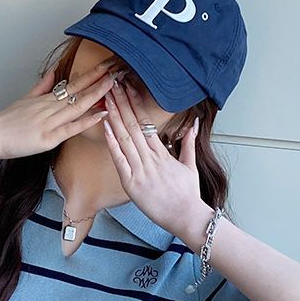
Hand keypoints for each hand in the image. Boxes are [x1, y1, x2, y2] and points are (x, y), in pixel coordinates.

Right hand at [0, 60, 123, 160]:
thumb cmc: (5, 122)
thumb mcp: (24, 99)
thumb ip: (41, 86)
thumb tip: (52, 73)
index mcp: (46, 100)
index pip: (73, 84)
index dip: (92, 75)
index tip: (107, 66)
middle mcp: (49, 107)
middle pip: (79, 91)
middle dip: (100, 80)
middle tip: (117, 68)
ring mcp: (49, 122)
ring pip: (78, 106)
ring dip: (97, 94)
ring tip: (114, 85)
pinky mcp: (47, 138)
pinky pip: (70, 128)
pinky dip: (87, 121)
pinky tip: (101, 114)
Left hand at [102, 79, 210, 237]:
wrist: (187, 217)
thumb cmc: (188, 195)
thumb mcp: (190, 166)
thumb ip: (190, 143)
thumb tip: (193, 124)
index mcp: (162, 153)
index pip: (146, 121)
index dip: (136, 102)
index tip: (128, 87)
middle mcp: (150, 158)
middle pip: (133, 124)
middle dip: (122, 102)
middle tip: (112, 84)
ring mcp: (141, 170)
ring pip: (125, 137)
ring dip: (115, 116)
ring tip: (107, 98)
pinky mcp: (132, 184)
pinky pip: (120, 160)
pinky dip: (112, 142)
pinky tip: (106, 126)